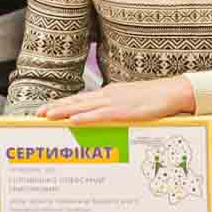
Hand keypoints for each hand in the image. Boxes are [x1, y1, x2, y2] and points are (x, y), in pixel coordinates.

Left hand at [36, 77, 195, 123]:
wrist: (172, 92)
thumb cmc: (154, 99)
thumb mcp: (131, 103)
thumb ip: (116, 109)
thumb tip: (105, 116)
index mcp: (110, 94)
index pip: (82, 99)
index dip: (64, 104)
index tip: (48, 109)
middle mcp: (108, 95)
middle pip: (77, 101)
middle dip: (57, 107)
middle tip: (38, 114)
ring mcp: (114, 102)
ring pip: (83, 106)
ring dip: (64, 111)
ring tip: (48, 115)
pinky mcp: (123, 110)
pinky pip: (99, 115)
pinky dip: (85, 117)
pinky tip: (73, 119)